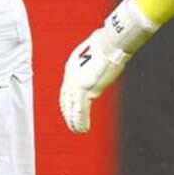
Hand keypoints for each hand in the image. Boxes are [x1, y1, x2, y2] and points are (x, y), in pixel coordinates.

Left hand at [59, 0, 157, 133]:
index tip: (68, 111)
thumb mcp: (94, 53)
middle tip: (71, 125)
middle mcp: (70, 77)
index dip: (66, 103)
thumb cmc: (106, 45)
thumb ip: (94, 61)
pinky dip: (81, 121)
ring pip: (72, 109)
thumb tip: (102, 59)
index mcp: (71, 68)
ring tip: (77, 130)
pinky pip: (80, 111)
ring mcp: (77, 84)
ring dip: (74, 122)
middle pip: (66, 101)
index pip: (65, 90)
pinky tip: (82, 129)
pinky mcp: (85, 89)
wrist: (108, 43)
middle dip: (68, 114)